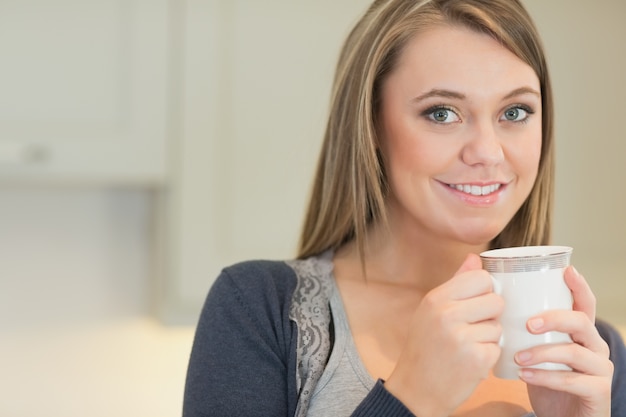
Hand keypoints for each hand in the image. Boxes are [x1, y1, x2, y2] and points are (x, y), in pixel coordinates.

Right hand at [384, 254, 503, 416]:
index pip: (480, 278)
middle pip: (495, 301)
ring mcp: (462, 338)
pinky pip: (498, 347)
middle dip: (490, 315)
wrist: (415, 390)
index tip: (476, 302)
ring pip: (498, 326)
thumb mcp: (431, 310)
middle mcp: (447, 314)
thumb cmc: (424, 347)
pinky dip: (488, 355)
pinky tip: (470, 360)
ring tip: (467, 346)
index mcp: (436, 299)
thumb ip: (456, 283)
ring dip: (488, 338)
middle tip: (472, 328)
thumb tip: (475, 257)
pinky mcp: (477, 360)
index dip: (485, 290)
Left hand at [515, 266, 612, 416]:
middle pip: (581, 322)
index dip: (579, 286)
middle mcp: (595, 347)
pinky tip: (524, 375)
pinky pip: (572, 381)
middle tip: (528, 324)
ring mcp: (600, 369)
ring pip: (574, 352)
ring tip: (517, 356)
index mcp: (581, 332)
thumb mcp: (535, 350)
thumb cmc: (544, 378)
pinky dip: (545, 377)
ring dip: (542, 352)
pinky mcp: (597, 392)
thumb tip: (494, 301)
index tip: (567, 270)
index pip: (584, 303)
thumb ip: (524, 329)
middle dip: (554, 318)